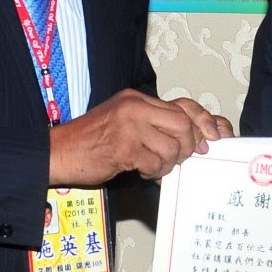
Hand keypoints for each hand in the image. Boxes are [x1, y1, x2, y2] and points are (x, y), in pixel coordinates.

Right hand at [48, 89, 232, 185]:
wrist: (58, 152)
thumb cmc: (91, 141)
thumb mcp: (124, 122)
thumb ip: (154, 124)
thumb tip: (194, 138)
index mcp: (137, 98)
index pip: (183, 105)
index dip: (203, 121)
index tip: (213, 138)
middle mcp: (135, 107)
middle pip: (183, 124)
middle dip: (188, 146)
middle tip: (178, 159)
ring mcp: (128, 125)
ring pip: (172, 146)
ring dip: (168, 163)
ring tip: (153, 166)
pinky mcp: (123, 147)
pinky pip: (155, 162)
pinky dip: (153, 172)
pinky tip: (141, 171)